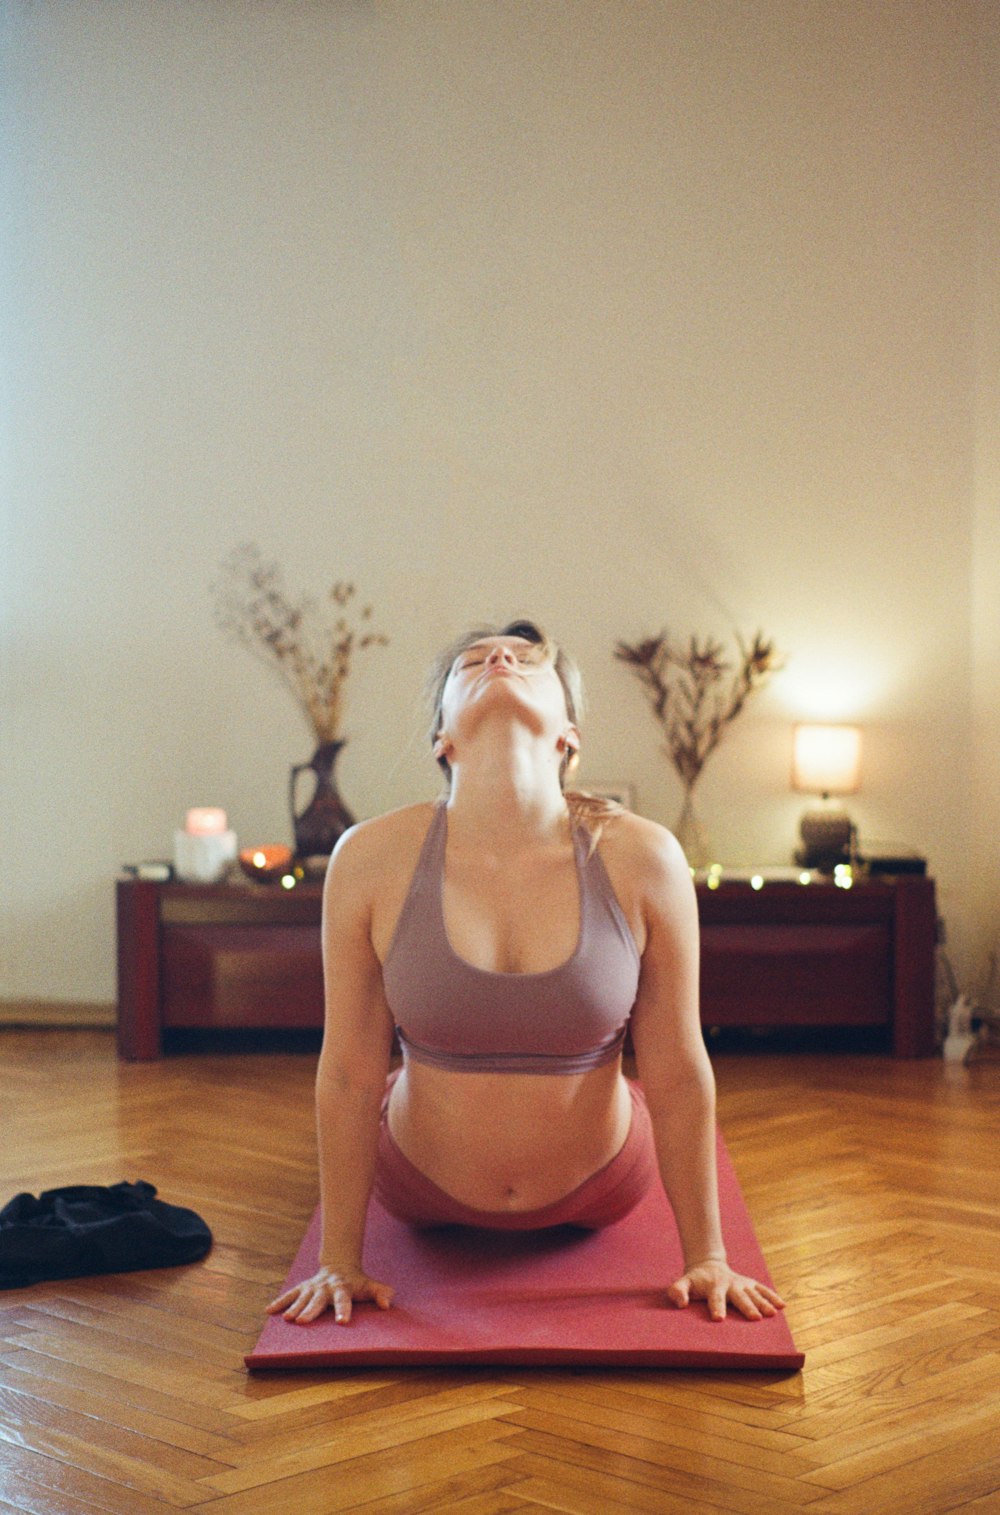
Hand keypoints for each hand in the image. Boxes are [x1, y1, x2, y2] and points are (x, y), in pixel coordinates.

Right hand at [266, 1265, 393, 1324]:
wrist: (339, 1265)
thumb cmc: (357, 1282)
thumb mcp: (370, 1286)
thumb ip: (381, 1293)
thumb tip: (387, 1304)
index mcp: (342, 1288)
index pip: (343, 1300)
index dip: (343, 1310)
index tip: (341, 1322)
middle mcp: (325, 1287)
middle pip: (318, 1300)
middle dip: (310, 1310)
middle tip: (302, 1321)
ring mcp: (312, 1287)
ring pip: (302, 1297)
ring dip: (293, 1307)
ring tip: (287, 1318)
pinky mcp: (302, 1288)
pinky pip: (289, 1294)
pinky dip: (279, 1302)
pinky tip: (269, 1311)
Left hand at [667, 1259, 784, 1321]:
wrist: (709, 1265)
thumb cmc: (695, 1281)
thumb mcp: (683, 1283)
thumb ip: (678, 1291)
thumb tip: (681, 1303)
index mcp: (714, 1287)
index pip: (715, 1298)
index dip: (716, 1307)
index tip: (719, 1318)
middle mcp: (730, 1284)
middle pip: (739, 1297)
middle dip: (747, 1307)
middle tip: (755, 1318)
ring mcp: (742, 1284)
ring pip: (754, 1294)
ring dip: (763, 1303)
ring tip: (772, 1314)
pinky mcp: (751, 1284)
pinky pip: (763, 1289)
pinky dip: (773, 1296)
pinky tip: (782, 1306)